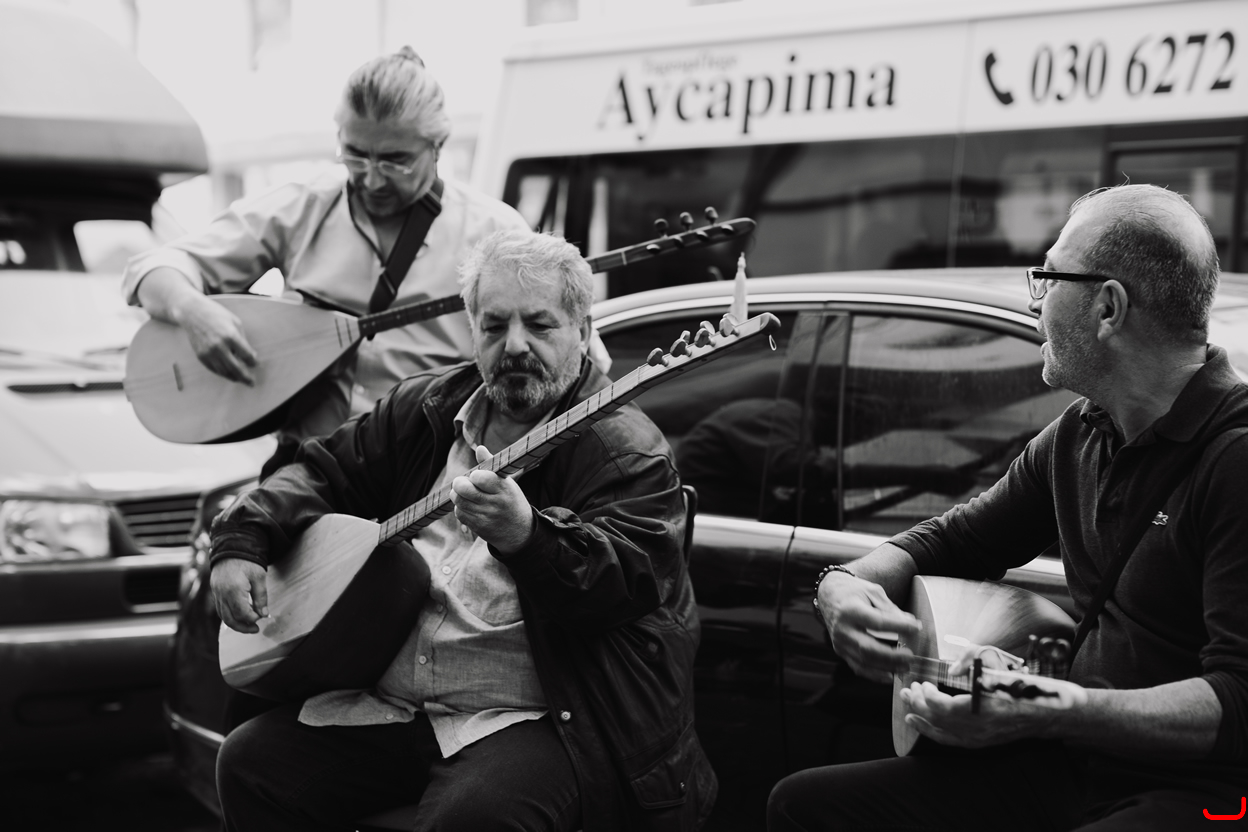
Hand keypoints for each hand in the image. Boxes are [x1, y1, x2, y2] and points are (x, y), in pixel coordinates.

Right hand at [177, 294, 257, 384]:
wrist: (192, 313)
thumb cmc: (216, 315)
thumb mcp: (235, 322)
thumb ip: (242, 340)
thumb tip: (250, 356)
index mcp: (230, 336)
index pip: (246, 355)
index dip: (253, 362)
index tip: (256, 363)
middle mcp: (219, 346)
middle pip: (235, 368)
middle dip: (245, 377)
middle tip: (252, 383)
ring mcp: (208, 352)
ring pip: (224, 371)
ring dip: (234, 378)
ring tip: (241, 380)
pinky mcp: (201, 356)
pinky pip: (214, 369)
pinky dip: (223, 374)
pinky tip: (229, 375)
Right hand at [210, 558, 268, 632]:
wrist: (231, 547)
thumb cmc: (247, 561)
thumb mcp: (259, 577)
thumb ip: (261, 597)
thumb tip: (263, 614)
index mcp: (234, 590)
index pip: (242, 613)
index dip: (252, 618)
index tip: (261, 616)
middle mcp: (222, 594)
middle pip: (230, 619)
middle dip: (243, 627)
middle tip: (256, 629)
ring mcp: (216, 594)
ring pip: (223, 616)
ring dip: (235, 624)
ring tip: (249, 626)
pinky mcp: (215, 592)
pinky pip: (220, 609)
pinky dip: (229, 616)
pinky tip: (240, 616)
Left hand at [449, 445, 533, 553]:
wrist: (520, 532)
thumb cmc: (511, 501)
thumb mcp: (507, 483)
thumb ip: (491, 465)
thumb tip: (479, 448)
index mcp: (504, 489)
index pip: (481, 478)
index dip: (474, 475)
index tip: (476, 476)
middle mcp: (494, 504)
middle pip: (464, 489)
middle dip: (459, 483)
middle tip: (462, 482)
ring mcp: (485, 517)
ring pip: (459, 501)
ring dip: (458, 495)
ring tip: (465, 493)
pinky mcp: (478, 528)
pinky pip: (460, 513)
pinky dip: (460, 508)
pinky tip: (469, 506)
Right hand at [817, 571, 921, 683]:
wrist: (829, 595)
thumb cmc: (852, 591)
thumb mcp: (872, 591)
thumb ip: (890, 608)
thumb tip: (909, 623)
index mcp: (850, 610)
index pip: (877, 622)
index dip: (898, 626)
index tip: (916, 628)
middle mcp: (843, 628)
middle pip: (868, 648)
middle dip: (892, 656)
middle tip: (911, 656)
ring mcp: (840, 642)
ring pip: (864, 662)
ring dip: (887, 668)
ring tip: (905, 667)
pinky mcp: (841, 651)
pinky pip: (858, 667)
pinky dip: (875, 674)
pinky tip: (890, 675)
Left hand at [900, 673, 1086, 748]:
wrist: (1053, 712)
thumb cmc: (1028, 686)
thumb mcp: (1000, 666)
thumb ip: (973, 662)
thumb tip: (952, 668)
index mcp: (985, 709)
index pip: (943, 707)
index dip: (927, 695)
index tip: (923, 683)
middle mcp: (981, 728)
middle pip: (938, 719)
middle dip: (918, 704)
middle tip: (907, 690)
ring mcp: (982, 738)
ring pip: (942, 731)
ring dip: (922, 718)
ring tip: (907, 706)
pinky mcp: (983, 742)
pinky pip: (952, 741)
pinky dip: (932, 733)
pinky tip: (919, 725)